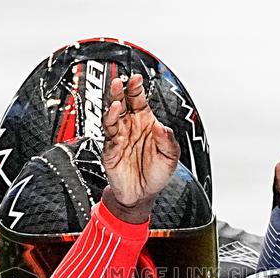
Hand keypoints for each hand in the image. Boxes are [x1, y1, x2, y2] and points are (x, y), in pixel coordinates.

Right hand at [101, 74, 180, 221]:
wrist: (141, 195)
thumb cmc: (155, 174)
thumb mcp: (170, 157)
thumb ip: (168, 141)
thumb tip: (160, 126)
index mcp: (145, 123)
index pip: (139, 100)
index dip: (137, 88)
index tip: (137, 79)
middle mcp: (130, 127)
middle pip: (122, 103)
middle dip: (119, 91)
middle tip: (119, 81)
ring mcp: (119, 137)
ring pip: (111, 116)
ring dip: (112, 107)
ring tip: (115, 100)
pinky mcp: (110, 150)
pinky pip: (109, 136)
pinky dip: (111, 128)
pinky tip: (114, 120)